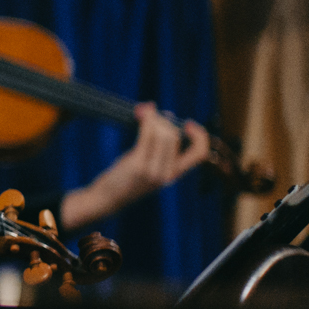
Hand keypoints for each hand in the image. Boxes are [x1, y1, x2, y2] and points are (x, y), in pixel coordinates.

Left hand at [61, 104, 209, 230]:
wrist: (108, 199)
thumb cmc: (125, 178)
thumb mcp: (148, 166)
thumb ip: (156, 145)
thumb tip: (156, 110)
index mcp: (174, 174)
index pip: (200, 154)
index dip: (200, 136)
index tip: (189, 124)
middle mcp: (168, 173)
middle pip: (175, 137)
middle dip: (164, 120)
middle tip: (150, 114)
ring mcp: (153, 170)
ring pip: (164, 135)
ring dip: (154, 119)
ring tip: (143, 114)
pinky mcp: (138, 165)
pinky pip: (146, 137)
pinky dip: (146, 122)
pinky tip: (140, 115)